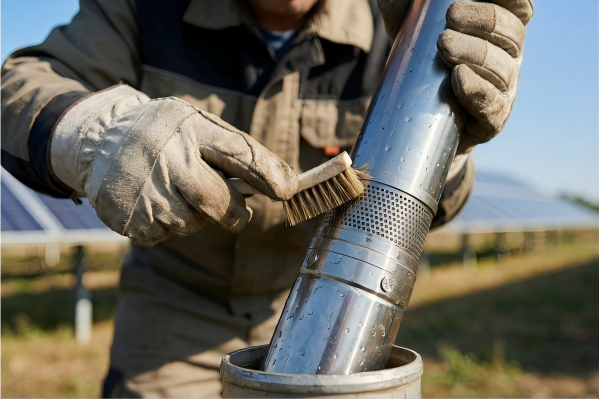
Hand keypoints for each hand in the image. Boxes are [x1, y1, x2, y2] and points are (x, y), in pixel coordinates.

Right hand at [50, 85, 296, 245]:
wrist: (98, 139)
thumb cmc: (165, 135)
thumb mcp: (196, 125)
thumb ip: (235, 151)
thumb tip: (285, 183)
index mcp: (191, 128)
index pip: (238, 153)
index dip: (267, 174)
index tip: (286, 190)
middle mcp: (168, 157)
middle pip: (218, 204)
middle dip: (234, 214)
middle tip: (238, 214)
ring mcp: (145, 188)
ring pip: (191, 223)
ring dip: (193, 216)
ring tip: (175, 192)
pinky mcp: (126, 216)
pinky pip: (164, 235)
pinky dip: (166, 225)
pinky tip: (154, 202)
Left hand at [378, 0, 533, 153]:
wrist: (419, 124)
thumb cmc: (423, 68)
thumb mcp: (414, 34)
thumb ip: (406, 11)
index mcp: (501, 29)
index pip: (518, 7)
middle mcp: (510, 57)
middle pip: (511, 33)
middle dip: (483, 19)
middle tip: (451, 15)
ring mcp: (505, 90)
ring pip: (502, 68)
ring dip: (475, 53)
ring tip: (444, 44)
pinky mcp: (493, 120)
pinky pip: (492, 104)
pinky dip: (476, 90)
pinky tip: (459, 77)